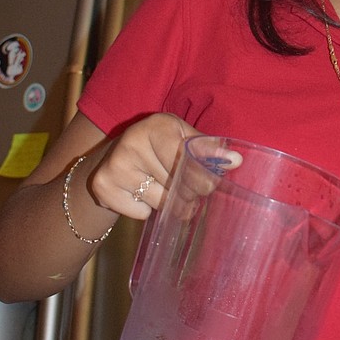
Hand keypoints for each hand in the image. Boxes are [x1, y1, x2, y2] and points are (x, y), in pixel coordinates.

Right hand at [89, 114, 240, 221]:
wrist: (114, 156)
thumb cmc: (159, 145)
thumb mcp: (182, 137)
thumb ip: (208, 148)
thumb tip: (235, 161)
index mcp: (158, 125)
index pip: (189, 158)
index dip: (203, 177)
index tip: (210, 185)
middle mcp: (133, 141)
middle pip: (178, 184)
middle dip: (188, 192)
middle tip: (185, 187)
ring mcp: (116, 164)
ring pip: (161, 202)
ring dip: (168, 203)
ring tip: (162, 187)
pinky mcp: (103, 186)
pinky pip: (141, 213)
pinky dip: (145, 210)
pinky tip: (139, 193)